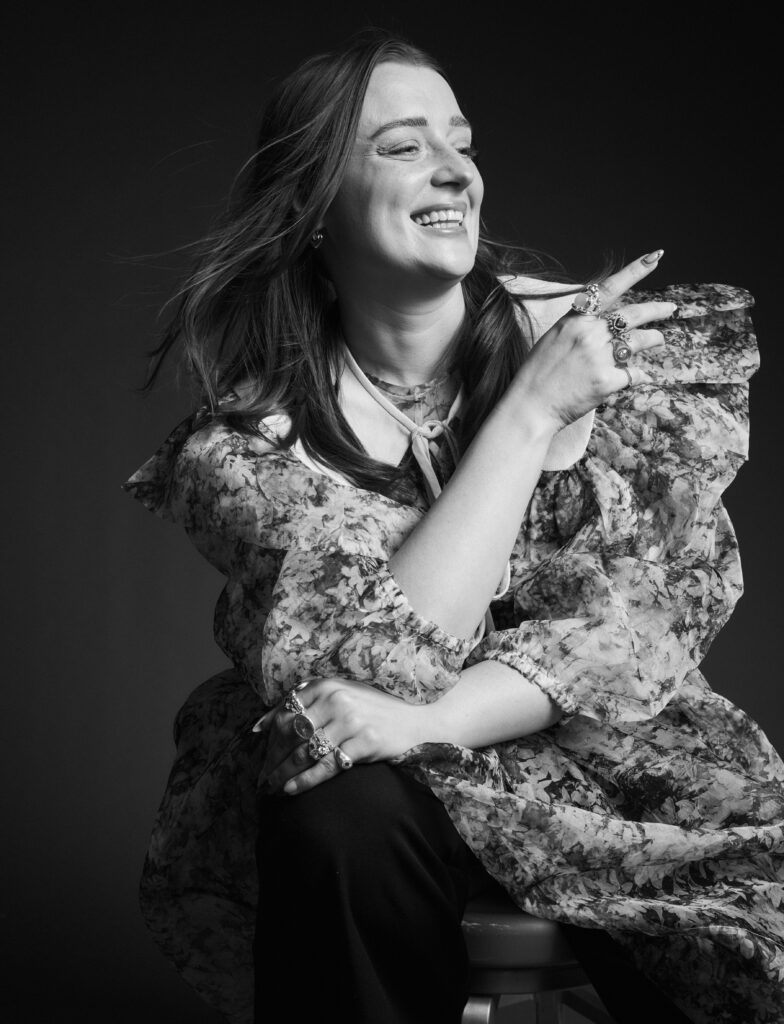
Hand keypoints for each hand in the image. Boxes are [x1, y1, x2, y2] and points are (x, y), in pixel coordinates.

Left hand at [255, 678, 427, 795]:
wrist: (415, 720)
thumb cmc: (372, 709)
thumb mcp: (339, 697)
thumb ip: (302, 705)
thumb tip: (259, 727)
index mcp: (327, 686)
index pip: (286, 713)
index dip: (270, 738)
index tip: (262, 757)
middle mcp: (336, 700)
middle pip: (292, 734)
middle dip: (273, 759)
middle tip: (262, 779)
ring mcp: (351, 721)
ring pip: (305, 751)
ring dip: (284, 773)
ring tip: (271, 788)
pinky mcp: (364, 742)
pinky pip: (326, 766)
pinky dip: (305, 780)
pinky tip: (291, 790)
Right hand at [511, 251, 677, 429]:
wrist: (530, 407)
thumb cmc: (538, 375)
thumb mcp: (553, 339)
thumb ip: (579, 328)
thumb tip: (605, 325)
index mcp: (574, 320)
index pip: (608, 288)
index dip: (634, 271)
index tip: (655, 257)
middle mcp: (589, 334)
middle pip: (633, 315)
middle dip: (657, 310)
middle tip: (670, 308)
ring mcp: (599, 358)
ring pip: (639, 342)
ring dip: (654, 339)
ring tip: (659, 340)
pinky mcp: (607, 382)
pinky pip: (634, 374)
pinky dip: (640, 375)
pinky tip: (642, 377)